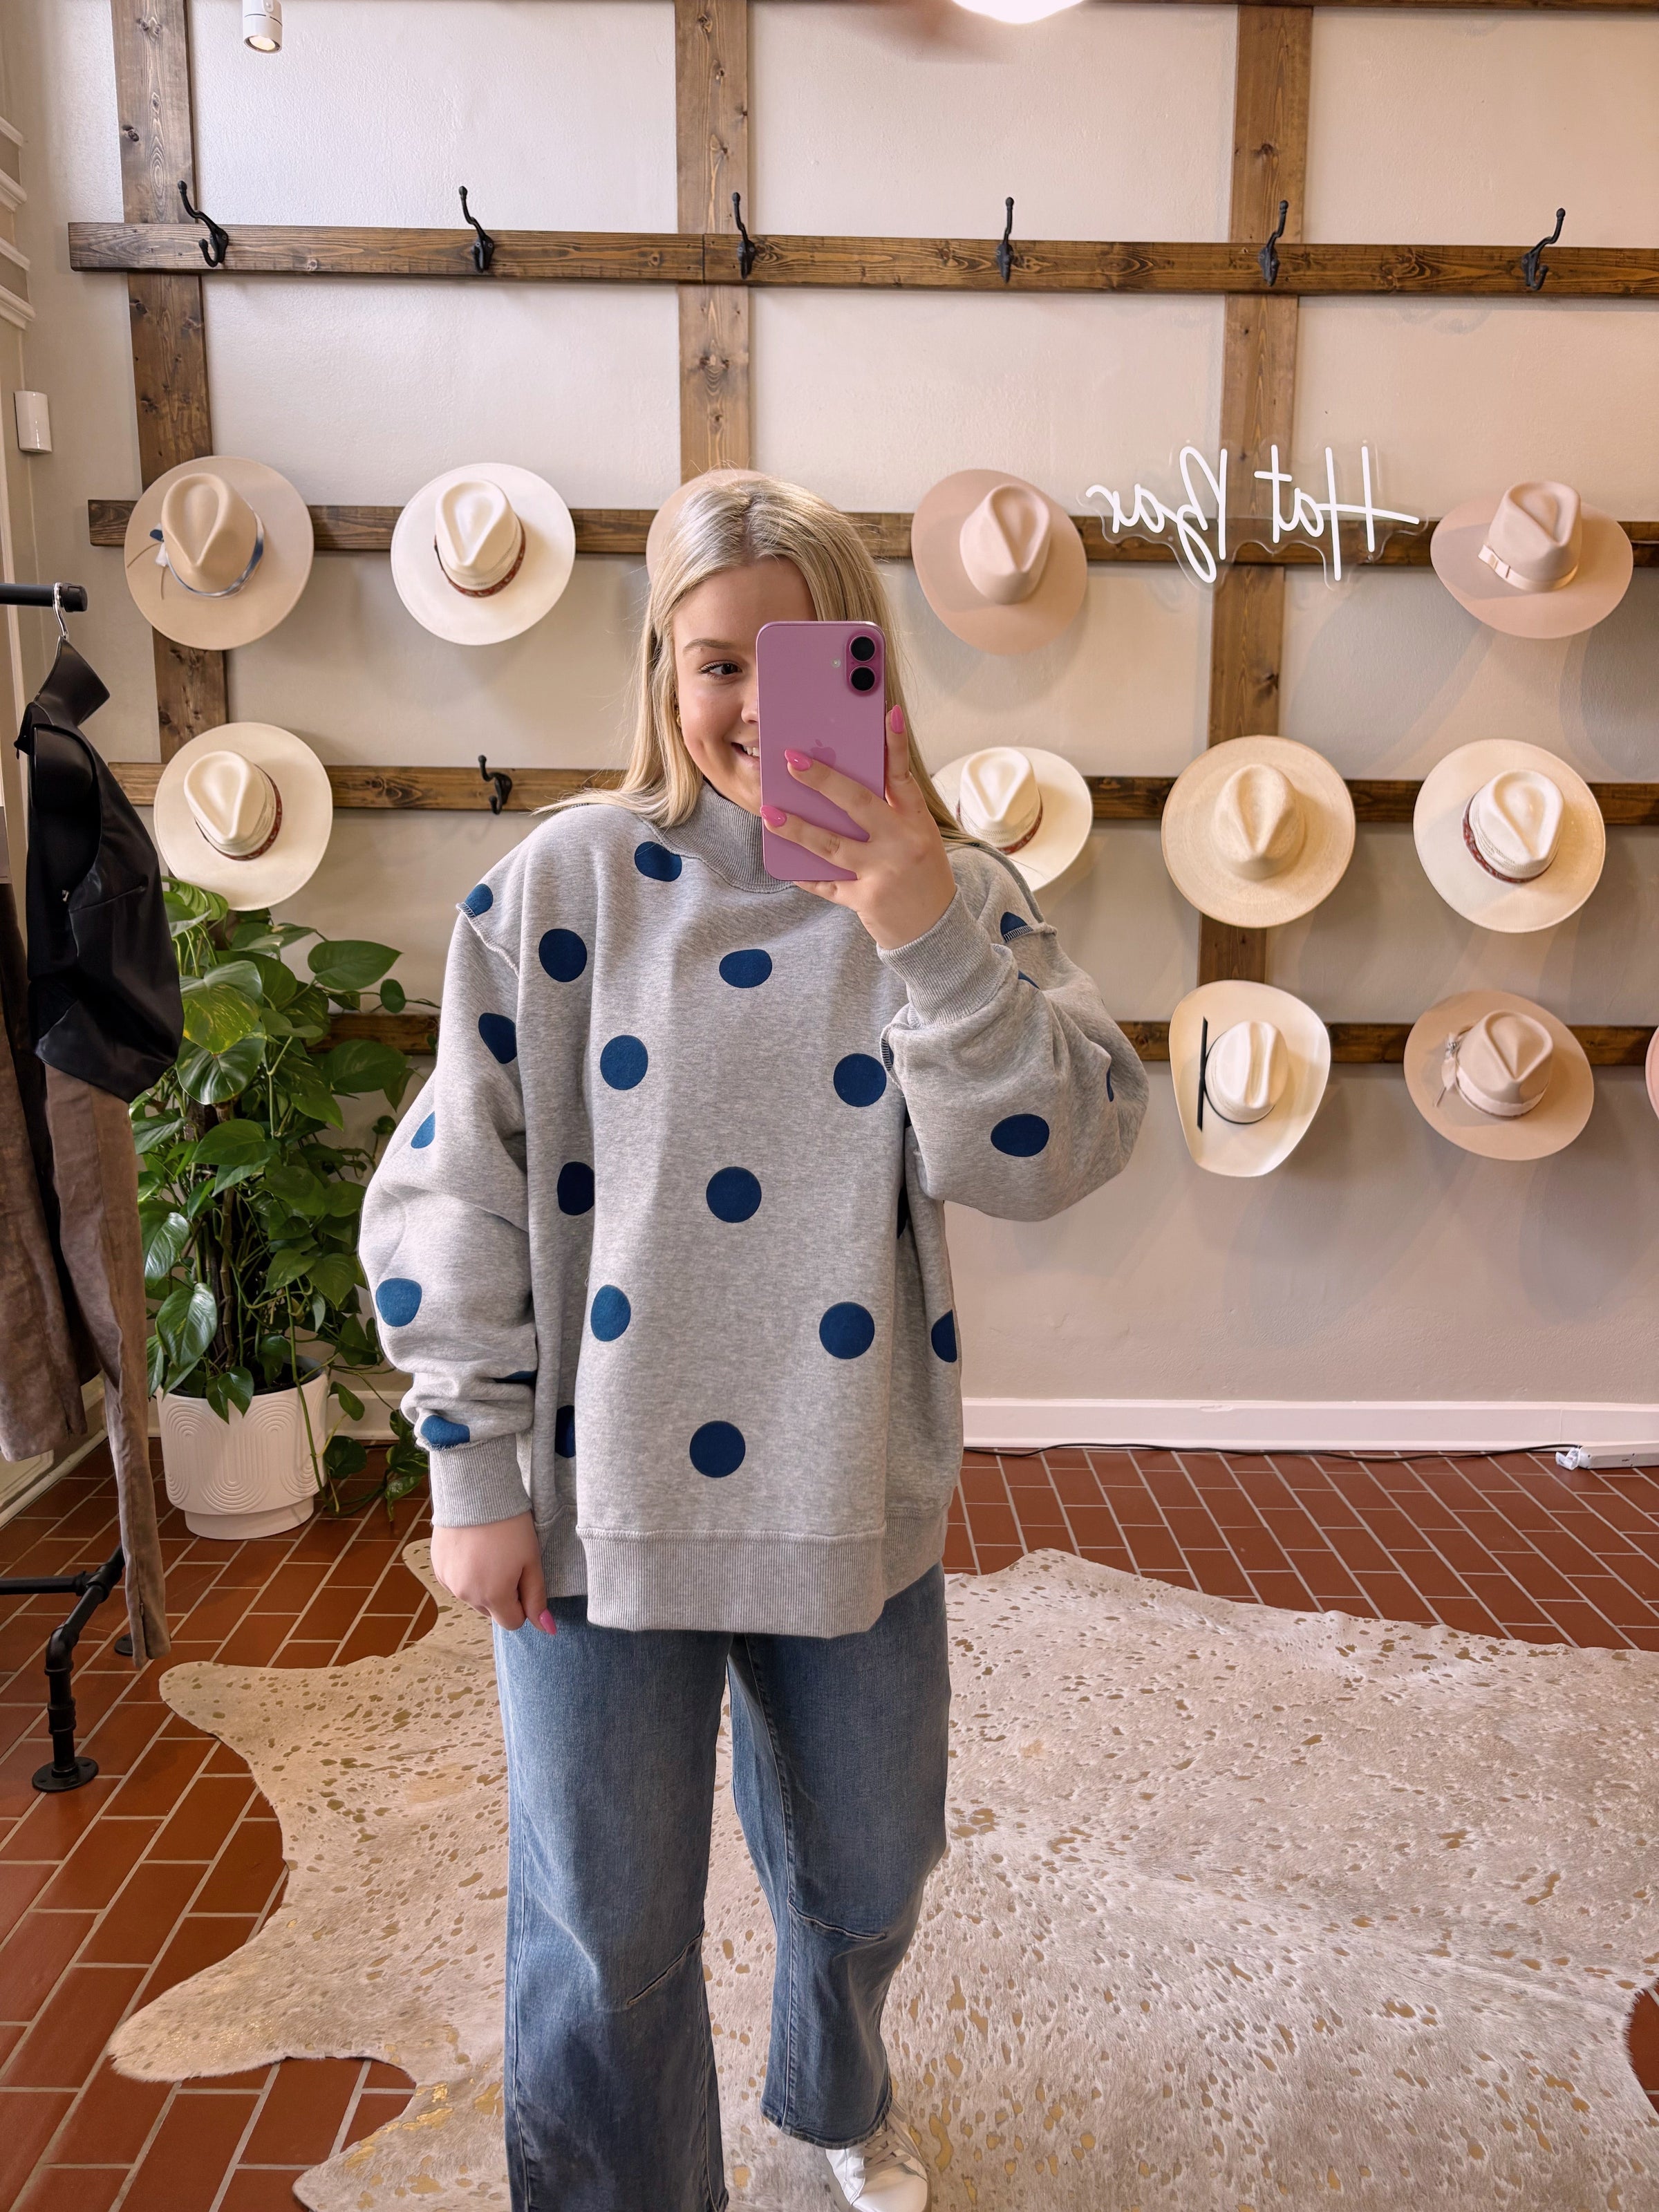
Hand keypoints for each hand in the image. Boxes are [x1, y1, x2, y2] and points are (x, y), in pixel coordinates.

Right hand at [430, 1512, 552, 1633]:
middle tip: (507, 1562)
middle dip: (502, 1595)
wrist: (475, 1493)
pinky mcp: (438, 1569)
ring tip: (489, 1552)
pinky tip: (473, 1550)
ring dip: (482, 1585)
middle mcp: (467, 1596)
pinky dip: (466, 1574)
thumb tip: (547, 1629)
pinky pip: (456, 1583)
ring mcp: (449, 1583)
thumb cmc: (510, 1526)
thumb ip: (536, 1598)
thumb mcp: (531, 1560)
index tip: (522, 1578)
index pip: (512, 1623)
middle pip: (491, 1611)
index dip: (522, 1604)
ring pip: (473, 1598)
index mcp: (494, 1597)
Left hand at [762, 706, 956, 950]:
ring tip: (770, 812)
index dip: (895, 744)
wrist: (935, 931)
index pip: (904, 775)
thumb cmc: (921, 875)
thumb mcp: (917, 837)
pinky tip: (781, 859)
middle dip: (822, 780)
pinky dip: (802, 872)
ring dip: (797, 827)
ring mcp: (882, 872)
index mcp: (916, 822)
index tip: (888, 713)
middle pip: (858, 803)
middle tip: (792, 761)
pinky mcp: (865, 899)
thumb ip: (888, 812)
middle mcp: (901, 843)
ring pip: (831, 845)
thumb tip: (839, 787)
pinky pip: (825, 883)